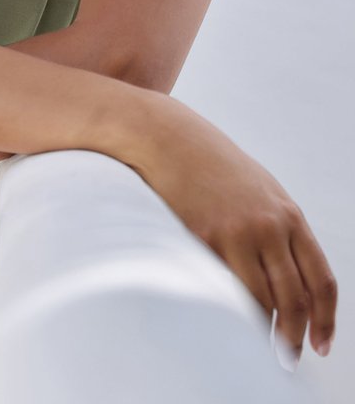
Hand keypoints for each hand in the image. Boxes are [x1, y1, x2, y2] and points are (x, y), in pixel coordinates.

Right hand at [136, 93, 336, 364]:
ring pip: (258, 301)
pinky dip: (226, 309)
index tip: (320, 344)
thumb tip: (298, 285)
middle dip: (293, 338)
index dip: (325, 321)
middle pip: (293, 300)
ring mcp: (235, 234)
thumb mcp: (264, 192)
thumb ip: (283, 232)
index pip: (321, 281)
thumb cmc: (216, 166)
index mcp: (289, 215)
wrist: (172, 140)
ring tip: (256, 344)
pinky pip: (221, 288)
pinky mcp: (201, 239)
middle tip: (288, 358)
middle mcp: (268, 226)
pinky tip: (225, 317)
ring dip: (259, 329)